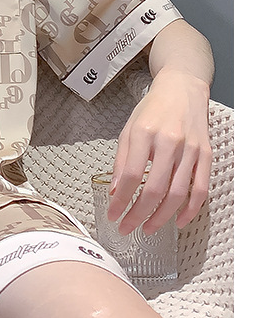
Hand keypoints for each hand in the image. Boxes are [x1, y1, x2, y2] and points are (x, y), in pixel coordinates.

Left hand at [108, 67, 211, 233]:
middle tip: (127, 228)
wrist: (182, 89)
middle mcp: (169, 141)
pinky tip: (177, 221)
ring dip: (161, 217)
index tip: (113, 214)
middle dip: (137, 214)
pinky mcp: (205, 155)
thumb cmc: (153, 109)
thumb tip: (114, 192)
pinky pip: (200, 189)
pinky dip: (190, 210)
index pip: (129, 175)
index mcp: (144, 133)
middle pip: (153, 189)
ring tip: (147, 228)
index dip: (120, 200)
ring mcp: (190, 149)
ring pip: (177, 194)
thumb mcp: (128, 129)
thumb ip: (121, 161)